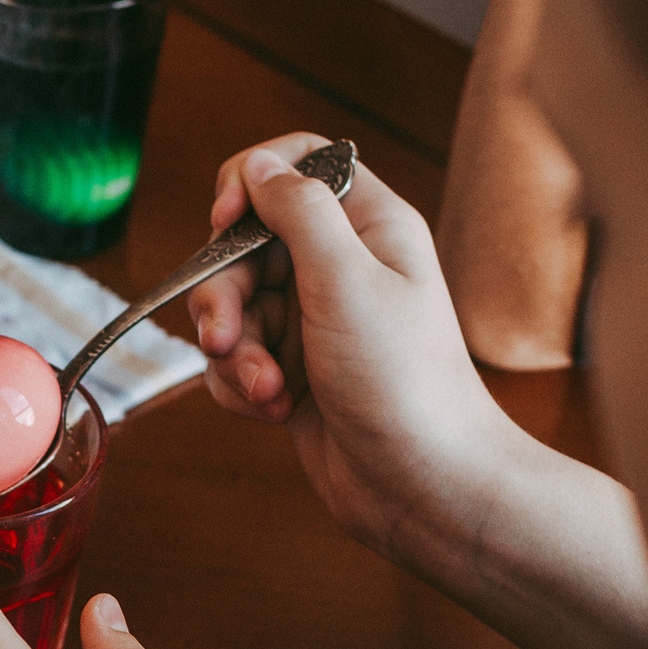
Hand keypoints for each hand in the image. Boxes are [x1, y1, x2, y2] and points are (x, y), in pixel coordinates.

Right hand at [185, 135, 514, 558]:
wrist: (423, 486)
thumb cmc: (403, 383)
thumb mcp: (347, 280)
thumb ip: (298, 211)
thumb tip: (257, 166)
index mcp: (368, 226)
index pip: (296, 163)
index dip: (248, 182)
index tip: (224, 221)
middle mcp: (340, 266)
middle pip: (245, 243)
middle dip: (224, 293)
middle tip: (226, 337)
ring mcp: (314, 320)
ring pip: (233, 306)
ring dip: (235, 350)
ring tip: (267, 389)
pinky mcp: (293, 371)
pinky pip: (236, 358)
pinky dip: (241, 384)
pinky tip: (274, 410)